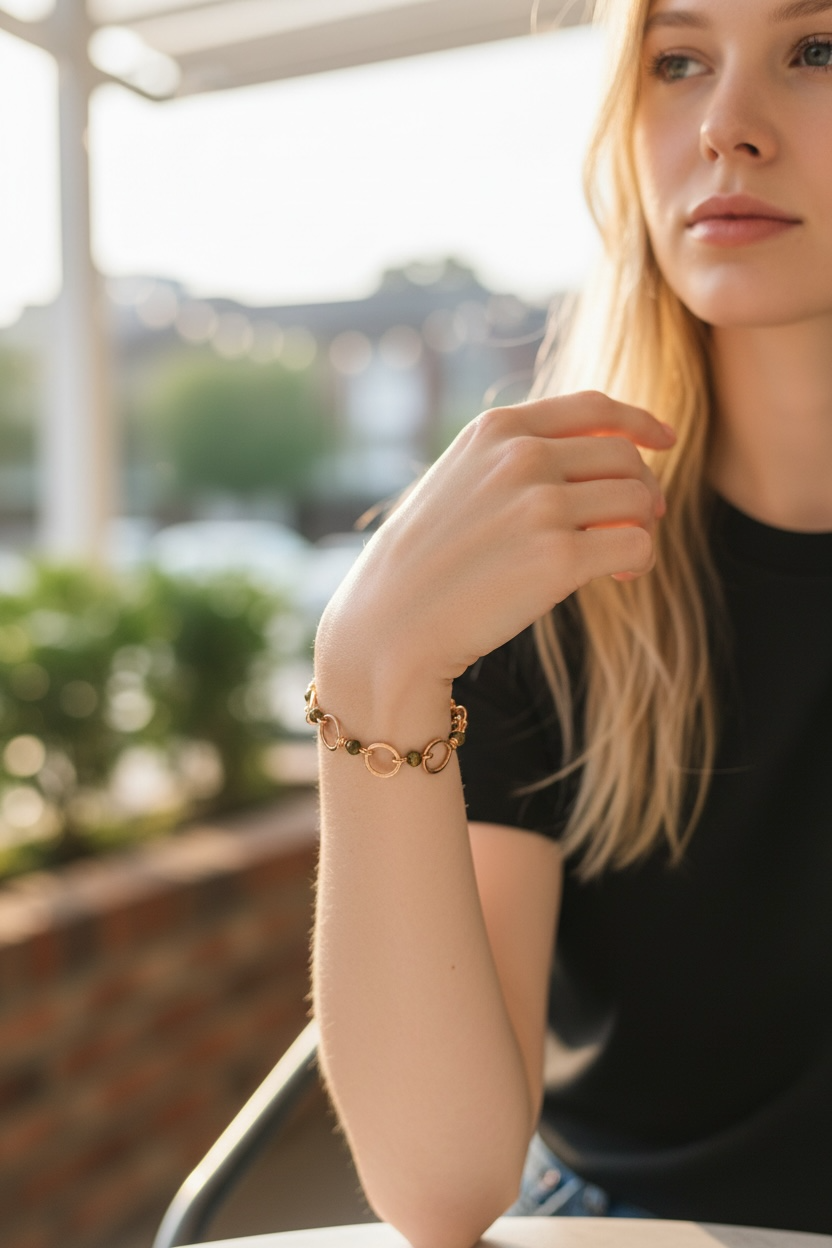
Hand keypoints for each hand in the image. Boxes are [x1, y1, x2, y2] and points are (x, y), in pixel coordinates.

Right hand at [318, 391, 675, 684]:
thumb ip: (515, 456)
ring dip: (643, 528)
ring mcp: (542, 505)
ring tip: (621, 559)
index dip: (639, 420)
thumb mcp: (459, 480)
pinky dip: (641, 561)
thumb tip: (601, 456)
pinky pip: (637, 545)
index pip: (592, 406)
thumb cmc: (425, 561)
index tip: (665, 439)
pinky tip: (619, 578)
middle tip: (640, 521)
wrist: (390, 623)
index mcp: (497, 429)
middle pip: (624, 455)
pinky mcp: (560, 559)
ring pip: (639, 499)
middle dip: (643, 487)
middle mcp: (523, 457)